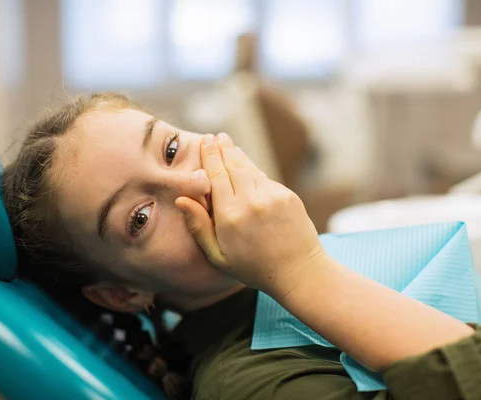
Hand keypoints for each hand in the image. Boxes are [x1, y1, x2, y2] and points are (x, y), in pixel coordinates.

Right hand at [175, 133, 326, 295]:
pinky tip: (247, 167)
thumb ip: (198, 226)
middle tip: (216, 136)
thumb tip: (182, 199)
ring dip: (238, 155)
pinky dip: (254, 171)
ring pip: (250, 169)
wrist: (298, 272)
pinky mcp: (288, 196)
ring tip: (228, 144)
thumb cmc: (253, 268)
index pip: (216, 176)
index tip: (206, 141)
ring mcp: (272, 196)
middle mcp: (251, 201)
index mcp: (229, 216)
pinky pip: (266, 179)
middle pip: (233, 166)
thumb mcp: (218, 255)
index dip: (210, 156)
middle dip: (223, 149)